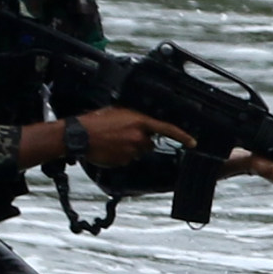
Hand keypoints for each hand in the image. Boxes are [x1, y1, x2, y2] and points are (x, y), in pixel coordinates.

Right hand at [65, 106, 186, 172]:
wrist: (79, 136)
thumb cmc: (96, 122)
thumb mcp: (119, 112)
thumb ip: (136, 119)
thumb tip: (144, 124)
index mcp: (140, 122)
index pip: (168, 129)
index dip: (183, 136)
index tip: (192, 142)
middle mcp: (139, 138)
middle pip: (149, 144)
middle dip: (141, 141)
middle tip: (124, 135)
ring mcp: (131, 151)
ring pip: (138, 152)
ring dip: (130, 148)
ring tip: (113, 140)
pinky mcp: (123, 161)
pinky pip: (127, 159)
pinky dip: (121, 155)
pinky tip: (110, 148)